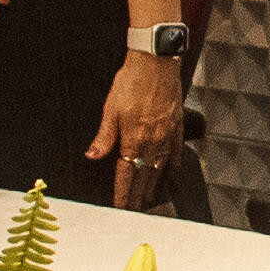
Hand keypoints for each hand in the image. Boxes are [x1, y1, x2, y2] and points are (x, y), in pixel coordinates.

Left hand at [89, 50, 186, 207]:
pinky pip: (175, 150)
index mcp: (133, 138)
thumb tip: (93, 155)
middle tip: (135, 210)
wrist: (156, 61)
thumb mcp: (110, 108)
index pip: (126, 175)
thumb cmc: (132, 80)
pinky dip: (174, 163)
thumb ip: (104, 136)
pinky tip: (172, 171)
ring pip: (160, 166)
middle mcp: (152, 140)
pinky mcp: (176, 124)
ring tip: (150, 196)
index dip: (123, 194)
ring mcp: (167, 133)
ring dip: (154, 183)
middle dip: (138, 195)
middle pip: (144, 176)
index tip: (121, 208)